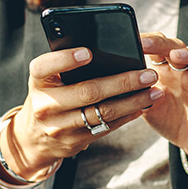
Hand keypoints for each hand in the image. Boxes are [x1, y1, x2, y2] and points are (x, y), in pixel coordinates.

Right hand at [0, 47, 162, 181]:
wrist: (33, 136)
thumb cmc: (49, 94)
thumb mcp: (48, 78)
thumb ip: (66, 64)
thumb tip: (106, 47)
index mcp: (38, 81)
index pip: (45, 66)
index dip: (66, 59)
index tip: (88, 52)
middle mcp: (45, 105)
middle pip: (88, 91)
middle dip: (122, 82)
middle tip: (148, 73)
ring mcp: (60, 127)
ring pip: (103, 112)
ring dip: (133, 101)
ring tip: (154, 90)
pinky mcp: (74, 142)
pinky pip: (106, 127)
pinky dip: (127, 115)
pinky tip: (143, 105)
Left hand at [141, 33, 187, 170]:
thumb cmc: (169, 118)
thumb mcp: (146, 106)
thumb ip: (134, 93)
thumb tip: (112, 82)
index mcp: (166, 70)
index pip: (157, 48)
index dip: (146, 42)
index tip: (130, 40)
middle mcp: (185, 72)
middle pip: (178, 47)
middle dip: (162, 43)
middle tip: (145, 43)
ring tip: (177, 55)